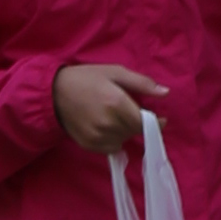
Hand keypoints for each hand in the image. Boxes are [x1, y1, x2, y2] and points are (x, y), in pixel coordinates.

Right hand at [53, 61, 169, 158]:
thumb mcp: (115, 72)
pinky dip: (114, 139)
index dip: (156, 122)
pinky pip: (112, 148)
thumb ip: (142, 83)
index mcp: (116, 103)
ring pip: (124, 140)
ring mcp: (97, 137)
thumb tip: (166, 93)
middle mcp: (108, 124)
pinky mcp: (89, 146)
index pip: (145, 122)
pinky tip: (106, 126)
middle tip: (129, 110)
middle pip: (135, 131)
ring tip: (115, 116)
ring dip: (126, 131)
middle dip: (138, 122)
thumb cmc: (87, 78)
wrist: (54, 93)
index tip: (160, 118)